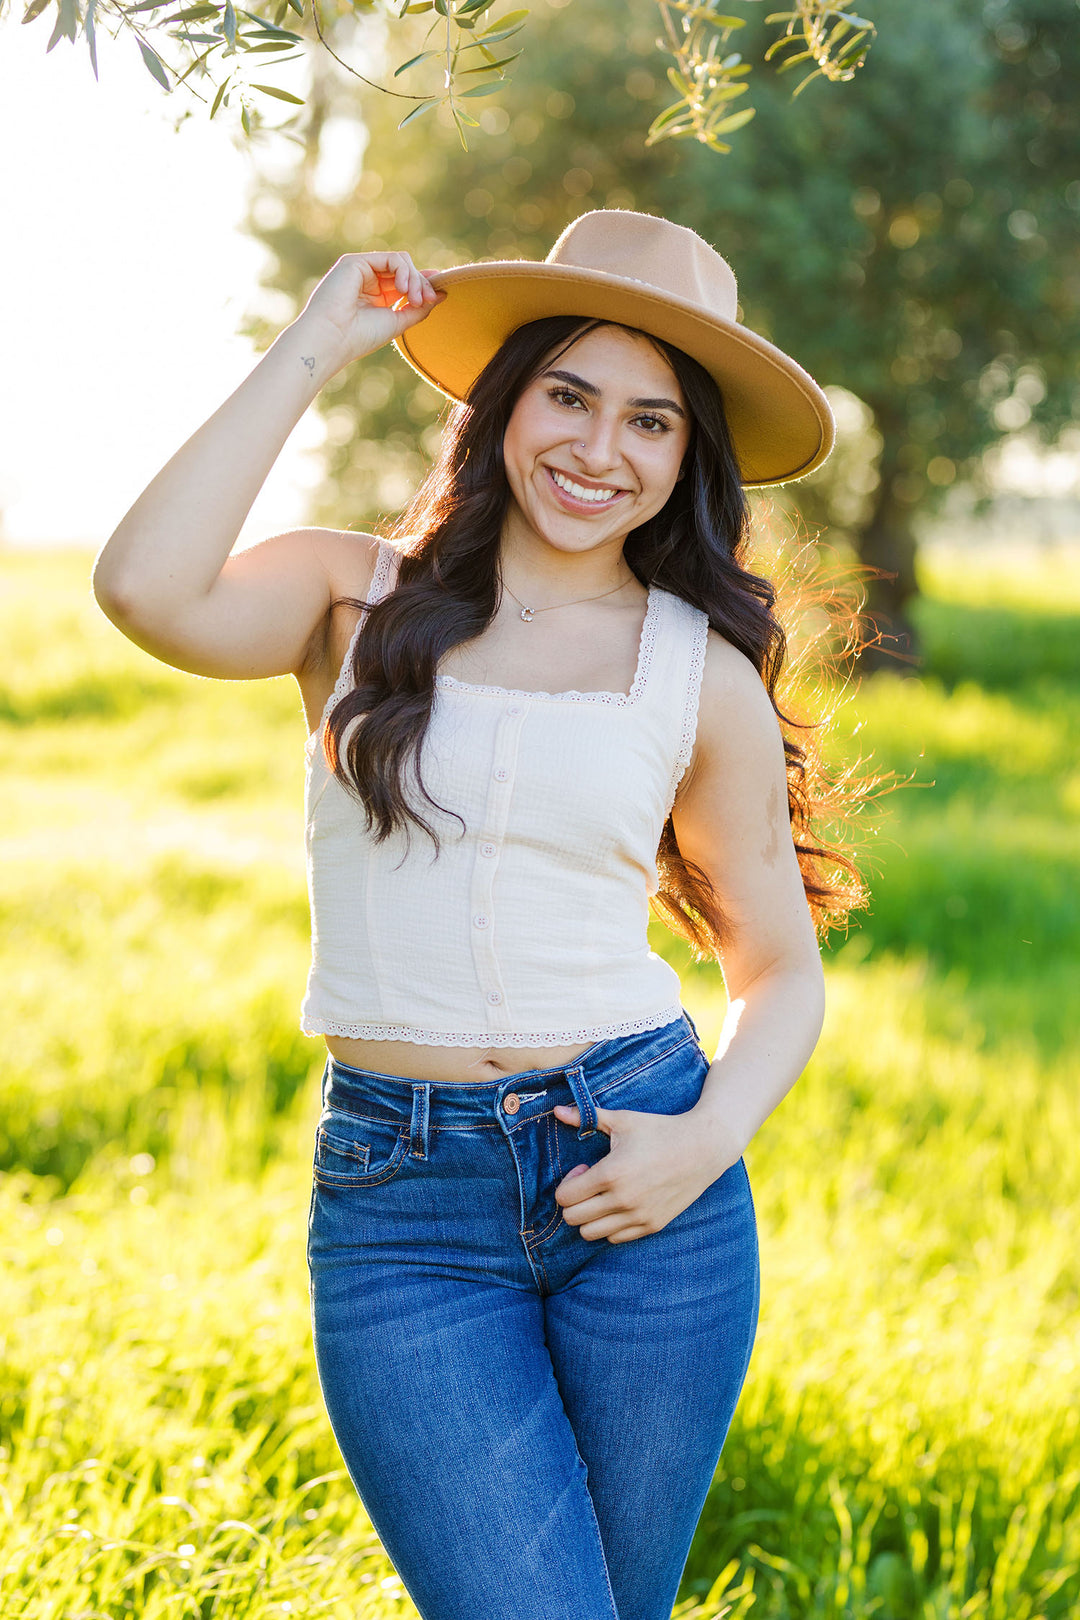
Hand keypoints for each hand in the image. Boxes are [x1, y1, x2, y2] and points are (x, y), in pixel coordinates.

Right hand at [291, 250, 445, 376]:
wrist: (332, 338)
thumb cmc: (360, 337)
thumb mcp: (397, 322)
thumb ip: (418, 308)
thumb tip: (443, 294)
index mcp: (377, 297)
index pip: (406, 283)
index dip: (424, 286)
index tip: (439, 295)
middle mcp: (369, 281)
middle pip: (407, 272)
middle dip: (422, 285)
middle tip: (427, 301)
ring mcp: (362, 270)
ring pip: (402, 262)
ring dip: (415, 279)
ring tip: (415, 299)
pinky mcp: (356, 262)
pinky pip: (392, 258)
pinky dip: (404, 271)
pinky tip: (403, 289)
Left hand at [552, 1101, 735, 1243]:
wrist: (703, 1148)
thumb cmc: (660, 1130)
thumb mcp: (623, 1120)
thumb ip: (586, 1116)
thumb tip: (556, 1110)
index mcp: (611, 1173)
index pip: (564, 1197)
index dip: (567, 1183)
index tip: (584, 1169)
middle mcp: (623, 1200)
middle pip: (573, 1219)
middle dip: (574, 1202)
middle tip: (591, 1183)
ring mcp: (638, 1216)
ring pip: (591, 1234)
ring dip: (590, 1216)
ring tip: (605, 1196)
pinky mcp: (652, 1225)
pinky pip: (615, 1238)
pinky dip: (610, 1225)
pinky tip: (621, 1204)